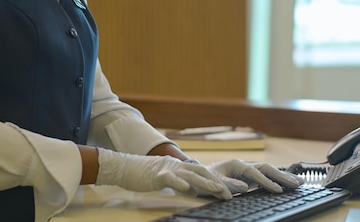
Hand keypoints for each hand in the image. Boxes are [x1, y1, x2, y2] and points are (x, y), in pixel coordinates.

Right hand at [95, 148, 231, 198]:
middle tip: (233, 193)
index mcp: (182, 167)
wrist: (126, 166)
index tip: (233, 191)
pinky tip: (189, 189)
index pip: (204, 173)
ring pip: (191, 175)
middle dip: (219, 182)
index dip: (218, 180)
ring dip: (206, 182)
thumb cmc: (146, 175)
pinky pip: (170, 178)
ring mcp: (169, 169)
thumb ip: (182, 183)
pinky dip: (180, 183)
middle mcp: (178, 166)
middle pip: (203, 172)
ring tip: (219, 190)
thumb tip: (194, 191)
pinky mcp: (157, 174)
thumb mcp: (168, 179)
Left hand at [205, 159, 305, 193]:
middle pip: (267, 168)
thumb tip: (245, 187)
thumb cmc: (206, 179)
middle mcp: (245, 164)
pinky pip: (268, 175)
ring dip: (284, 176)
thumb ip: (228, 184)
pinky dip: (280, 178)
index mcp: (236, 164)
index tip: (277, 190)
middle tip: (297, 185)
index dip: (267, 182)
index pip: (255, 173)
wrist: (200, 174)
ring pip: (270, 171)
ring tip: (301, 182)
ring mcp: (249, 169)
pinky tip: (290, 182)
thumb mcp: (213, 182)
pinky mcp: (251, 175)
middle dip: (282, 177)